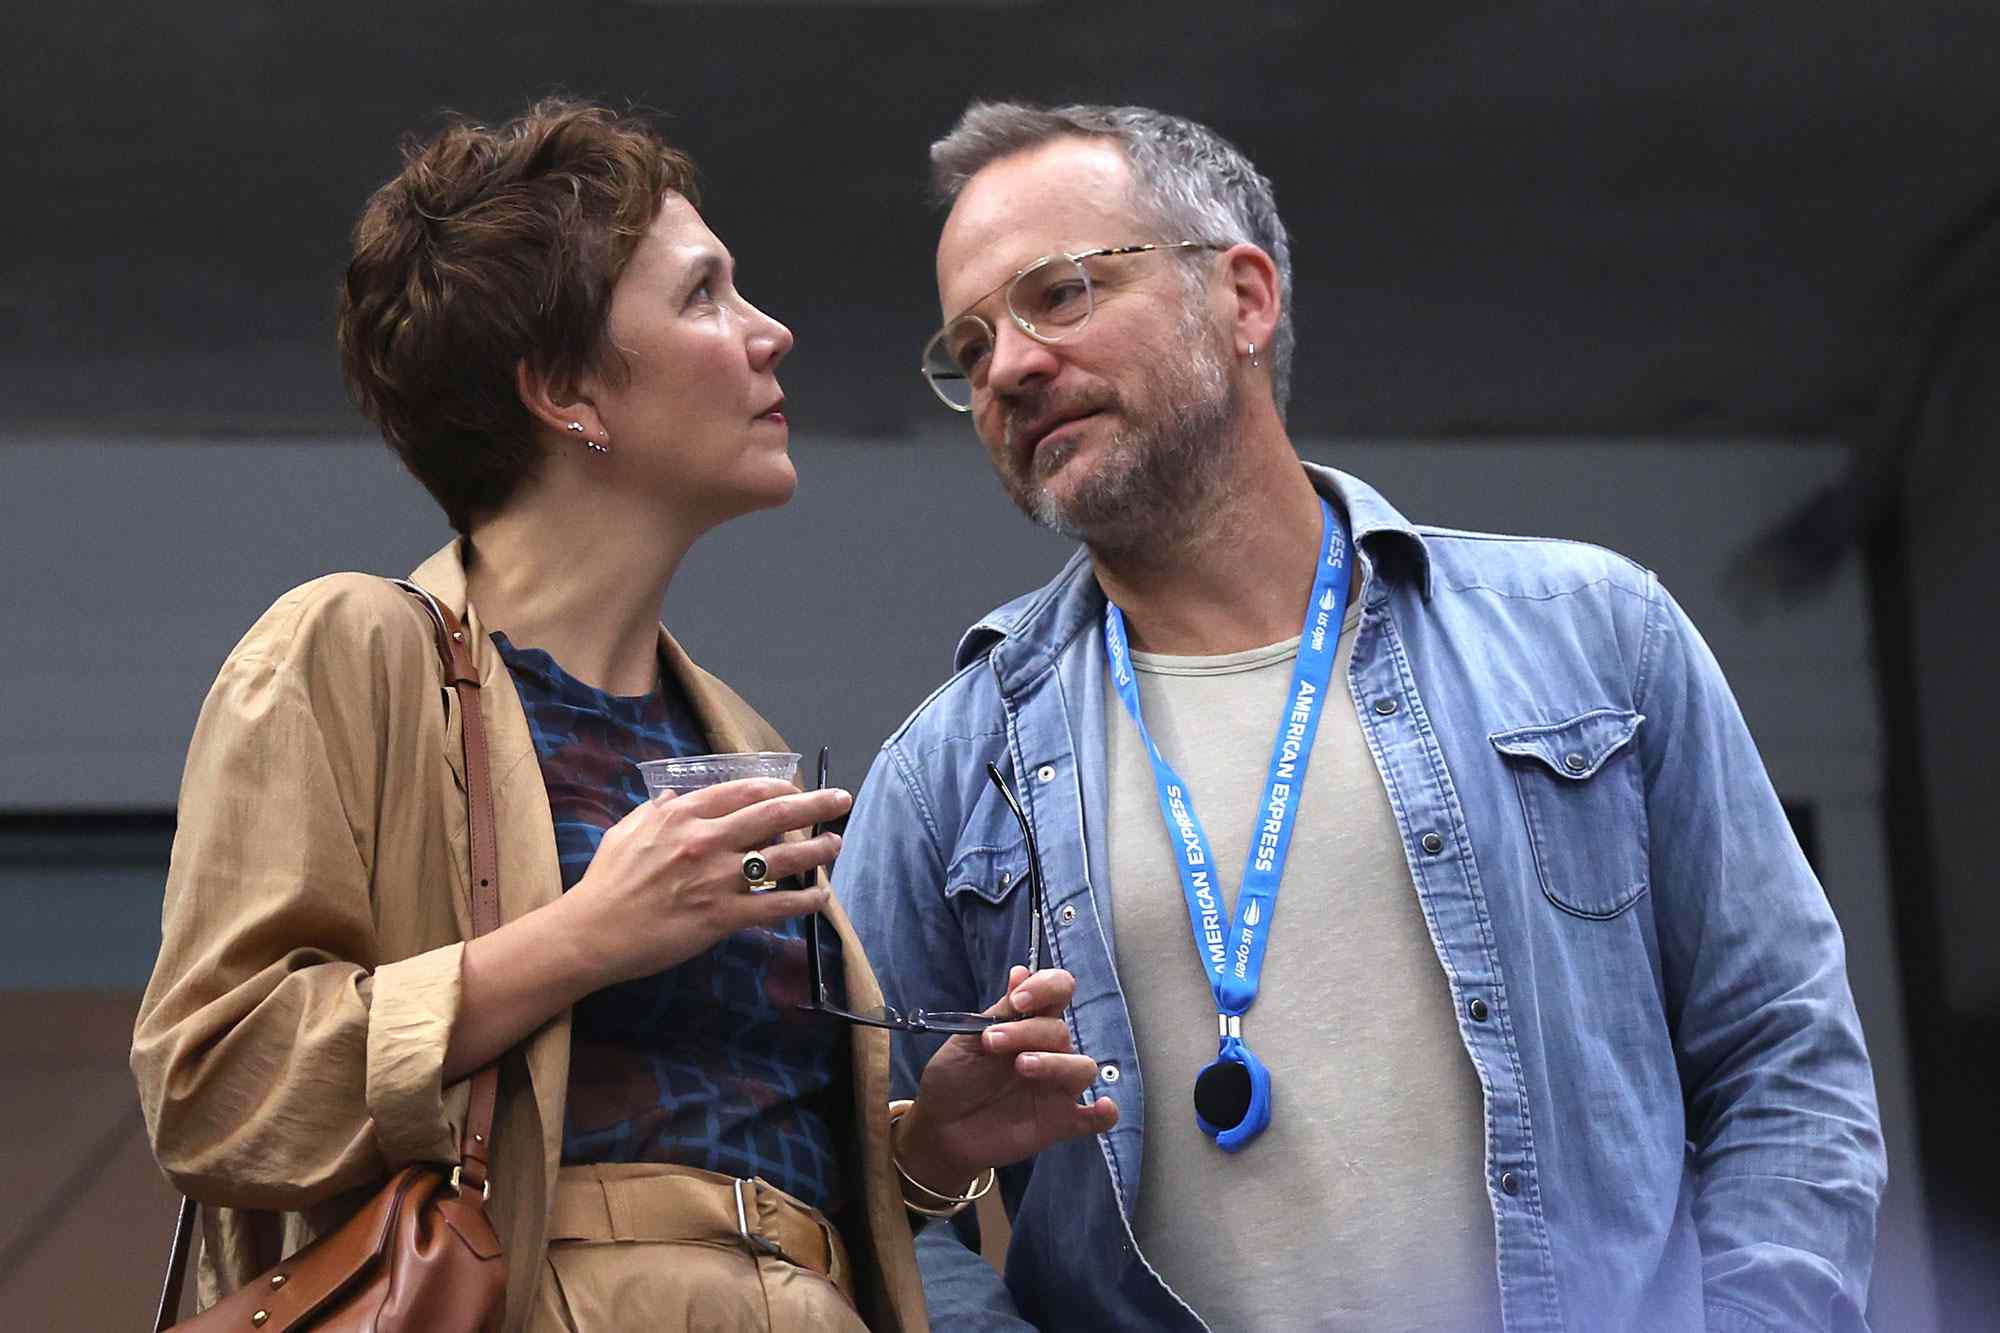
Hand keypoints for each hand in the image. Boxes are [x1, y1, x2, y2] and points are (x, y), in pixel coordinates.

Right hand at [563, 777, 850, 986]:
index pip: (742, 791)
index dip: (777, 786)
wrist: (593, 932)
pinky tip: (820, 898)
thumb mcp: (627, 831)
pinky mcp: (722, 917)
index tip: (794, 788)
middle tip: (841, 799)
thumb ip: (656, 812)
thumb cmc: (606, 882)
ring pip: (782, 859)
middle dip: (814, 804)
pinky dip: (803, 901)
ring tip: (836, 844)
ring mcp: (717, 879)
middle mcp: (706, 841)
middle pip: (773, 814)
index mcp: (683, 816)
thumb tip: (673, 797)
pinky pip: (774, 907)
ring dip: (817, 850)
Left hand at [895, 966, 1120, 1194]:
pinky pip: (1094, 1119)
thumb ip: (1000, 1011)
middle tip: (991, 1041)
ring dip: (1057, 1063)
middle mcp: (1049, 1052)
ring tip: (1023, 1065)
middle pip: (1061, 1031)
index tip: (1018, 1000)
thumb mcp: (968, 1038)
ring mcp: (1056, 1087)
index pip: (1057, 992)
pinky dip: (1104, 1112)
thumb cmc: (954, 1076)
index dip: (1045, 989)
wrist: (939, 1125)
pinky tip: (1103, 1107)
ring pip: (1082, 1067)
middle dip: (1027, 1031)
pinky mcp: (1059, 1121)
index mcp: (1028, 1024)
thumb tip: (1020, 971)